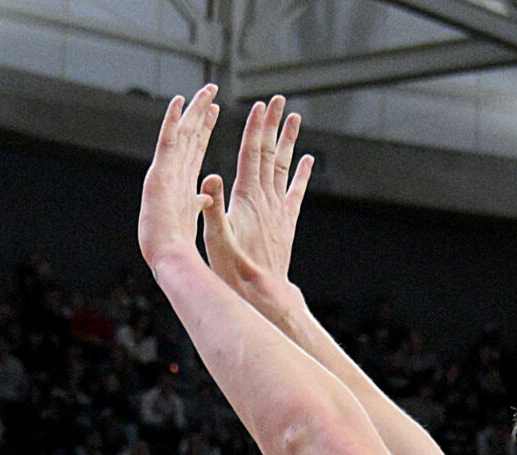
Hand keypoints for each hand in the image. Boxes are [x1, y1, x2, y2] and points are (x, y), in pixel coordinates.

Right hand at [137, 88, 224, 280]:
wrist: (168, 259)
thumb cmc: (176, 247)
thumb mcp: (190, 220)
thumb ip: (196, 204)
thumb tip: (203, 197)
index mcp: (182, 183)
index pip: (196, 150)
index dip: (203, 130)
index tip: (213, 113)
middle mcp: (173, 173)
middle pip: (189, 137)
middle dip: (200, 113)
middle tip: (211, 92)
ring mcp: (166, 172)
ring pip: (182, 133)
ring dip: (192, 110)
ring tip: (205, 91)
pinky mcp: (160, 175)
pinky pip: (168, 143)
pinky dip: (172, 121)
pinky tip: (178, 103)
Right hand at [204, 95, 313, 309]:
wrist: (263, 293)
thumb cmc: (235, 269)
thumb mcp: (216, 238)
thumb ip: (212, 208)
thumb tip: (209, 178)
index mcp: (247, 198)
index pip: (252, 154)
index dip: (256, 129)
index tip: (260, 106)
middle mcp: (266, 199)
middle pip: (270, 153)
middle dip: (273, 124)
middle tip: (279, 99)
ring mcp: (279, 209)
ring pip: (284, 166)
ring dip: (289, 141)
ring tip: (294, 118)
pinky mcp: (286, 222)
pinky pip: (296, 191)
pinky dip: (301, 173)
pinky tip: (307, 159)